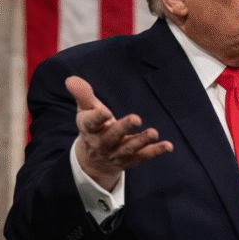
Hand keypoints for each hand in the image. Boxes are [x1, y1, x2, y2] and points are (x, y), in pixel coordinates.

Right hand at [66, 76, 172, 190]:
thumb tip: (71, 79)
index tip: (105, 111)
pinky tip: (168, 146)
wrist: (93, 160)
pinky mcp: (130, 160)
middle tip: (136, 118)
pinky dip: (155, 151)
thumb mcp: (86, 111)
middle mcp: (102, 143)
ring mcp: (117, 153)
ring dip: (141, 141)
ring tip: (153, 133)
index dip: (97, 117)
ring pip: (128, 148)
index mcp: (90, 129)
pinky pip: (143, 157)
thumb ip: (83, 94)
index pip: (91, 123)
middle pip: (112, 137)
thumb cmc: (93, 127)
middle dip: (123, 129)